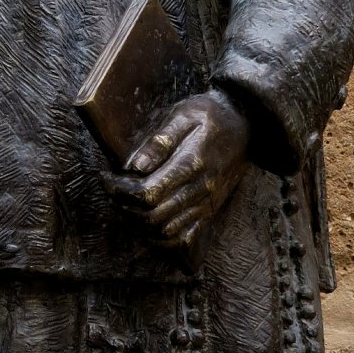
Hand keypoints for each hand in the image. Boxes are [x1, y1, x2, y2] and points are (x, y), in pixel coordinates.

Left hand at [113, 88, 250, 248]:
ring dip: (137, 223)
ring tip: (123, 204)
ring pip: (164, 232)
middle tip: (111, 190)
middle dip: (124, 207)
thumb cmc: (211, 115)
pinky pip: (182, 238)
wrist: (247, 126)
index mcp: (191, 164)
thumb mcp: (184, 114)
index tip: (107, 178)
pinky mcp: (208, 211)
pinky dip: (157, 238)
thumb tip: (135, 166)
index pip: (148, 192)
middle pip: (153, 216)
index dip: (121, 191)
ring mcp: (205, 204)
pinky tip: (143, 222)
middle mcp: (200, 189)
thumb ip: (160, 141)